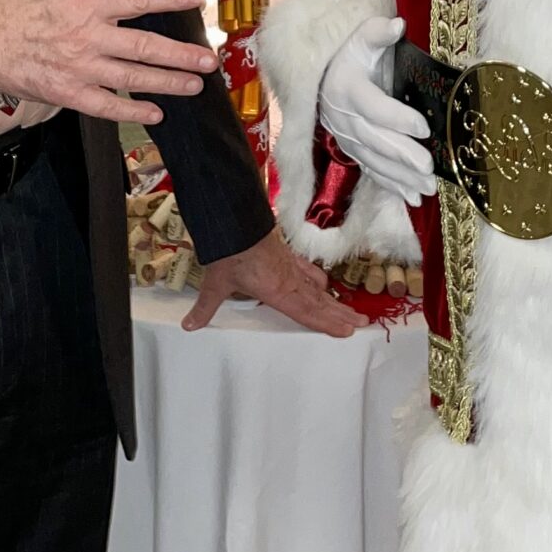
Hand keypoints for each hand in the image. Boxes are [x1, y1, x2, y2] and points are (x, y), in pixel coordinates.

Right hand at [0, 0, 215, 125]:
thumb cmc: (12, 8)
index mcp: (85, 3)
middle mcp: (87, 36)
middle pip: (143, 46)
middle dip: (181, 55)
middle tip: (209, 61)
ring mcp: (78, 67)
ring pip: (131, 78)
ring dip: (166, 83)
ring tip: (193, 86)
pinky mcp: (65, 93)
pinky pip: (104, 106)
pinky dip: (131, 111)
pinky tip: (154, 113)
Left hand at [184, 227, 360, 337]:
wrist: (235, 220)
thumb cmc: (228, 253)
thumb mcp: (216, 281)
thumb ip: (206, 306)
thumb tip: (189, 326)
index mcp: (277, 291)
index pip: (306, 312)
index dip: (327, 323)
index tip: (347, 331)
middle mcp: (289, 280)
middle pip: (319, 302)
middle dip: (340, 314)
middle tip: (362, 323)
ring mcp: (290, 266)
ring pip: (318, 288)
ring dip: (335, 301)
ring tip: (354, 311)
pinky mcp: (286, 255)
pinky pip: (308, 271)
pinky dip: (318, 279)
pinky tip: (324, 284)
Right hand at [316, 14, 433, 203]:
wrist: (321, 77)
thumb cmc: (349, 55)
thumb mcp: (359, 38)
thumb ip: (377, 32)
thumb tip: (398, 24)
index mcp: (347, 89)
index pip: (373, 107)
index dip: (397, 118)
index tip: (423, 126)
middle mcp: (344, 118)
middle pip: (375, 139)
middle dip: (403, 155)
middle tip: (428, 167)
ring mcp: (347, 138)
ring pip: (375, 161)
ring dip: (401, 176)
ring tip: (428, 187)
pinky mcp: (353, 151)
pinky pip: (372, 171)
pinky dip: (392, 186)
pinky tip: (414, 198)